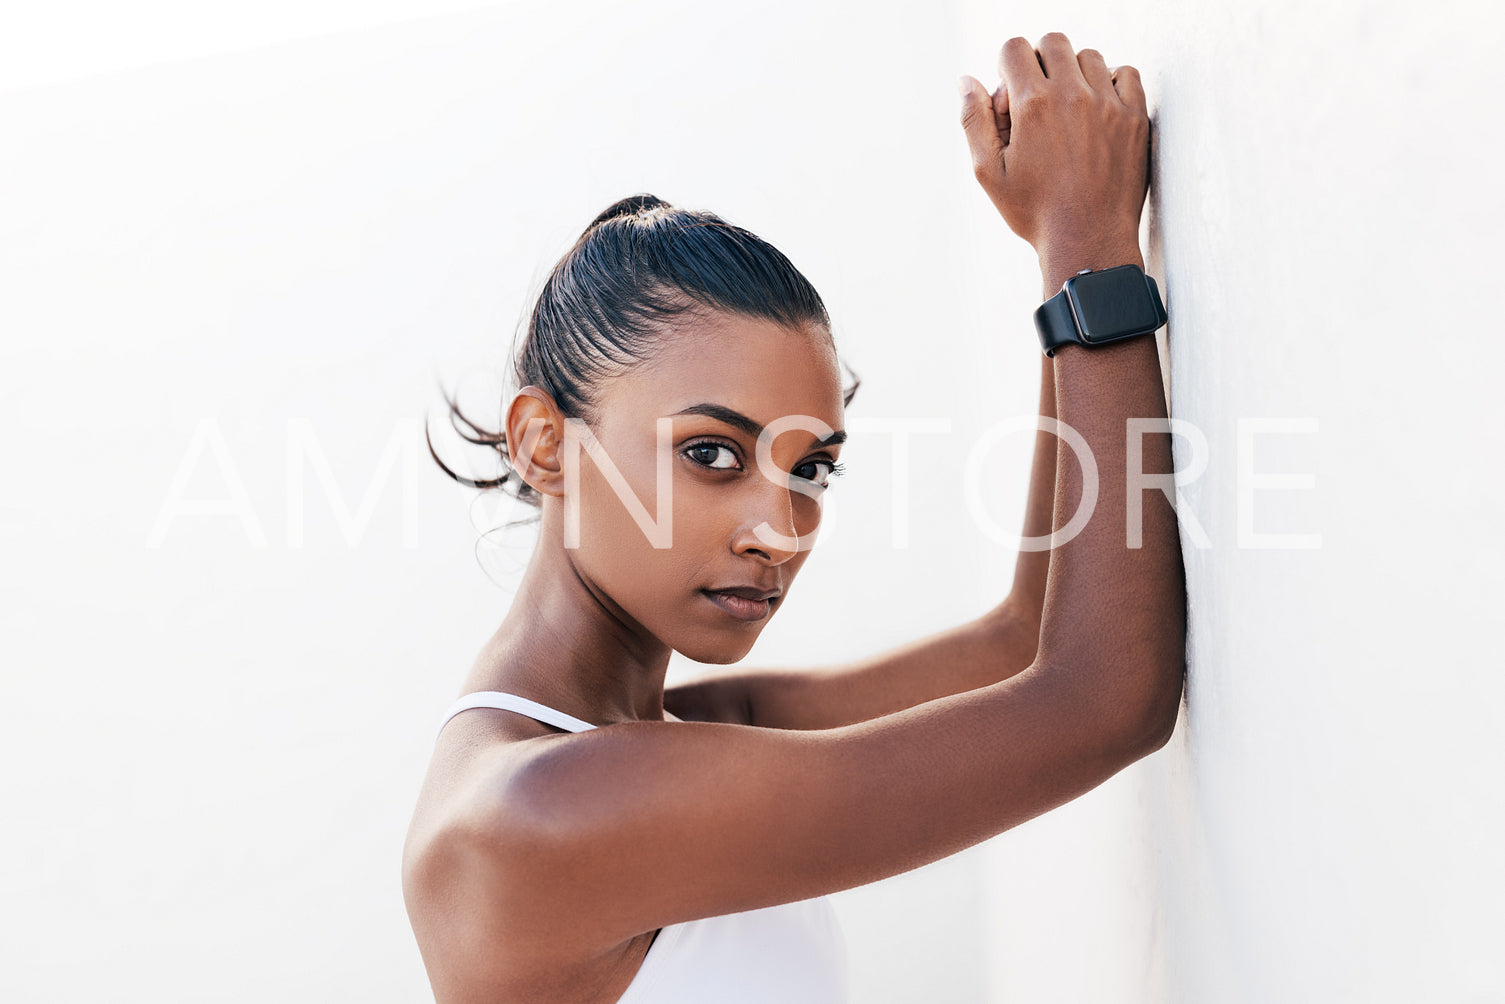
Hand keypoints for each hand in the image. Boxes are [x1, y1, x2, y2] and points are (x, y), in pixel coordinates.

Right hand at [959, 33, 1149, 265]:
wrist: (1088, 242)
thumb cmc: (1034, 213)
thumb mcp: (988, 173)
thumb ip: (974, 121)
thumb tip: (967, 81)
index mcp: (1031, 105)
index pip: (1014, 48)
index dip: (1006, 66)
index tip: (1011, 94)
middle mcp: (1072, 96)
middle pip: (1053, 42)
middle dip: (1039, 62)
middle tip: (1037, 99)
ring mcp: (1108, 104)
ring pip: (1089, 56)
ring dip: (1074, 74)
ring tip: (1068, 111)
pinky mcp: (1135, 118)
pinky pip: (1126, 73)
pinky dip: (1111, 82)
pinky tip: (1098, 109)